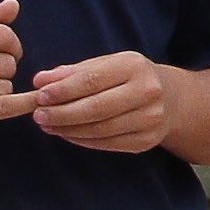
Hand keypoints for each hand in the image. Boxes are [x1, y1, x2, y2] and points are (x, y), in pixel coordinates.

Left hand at [28, 50, 172, 151]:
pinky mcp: (147, 141)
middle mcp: (147, 92)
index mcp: (134, 67)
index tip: (39, 96)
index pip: (92, 80)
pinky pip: (107, 143)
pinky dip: (81, 140)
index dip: (63, 90)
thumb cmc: (127, 78)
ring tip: (47, 125)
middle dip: (61, 113)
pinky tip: (65, 133)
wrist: (172, 98)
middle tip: (38, 115)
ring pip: (100, 129)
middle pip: (96, 108)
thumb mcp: (103, 66)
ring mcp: (151, 119)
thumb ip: (71, 72)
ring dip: (68, 129)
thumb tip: (39, 81)